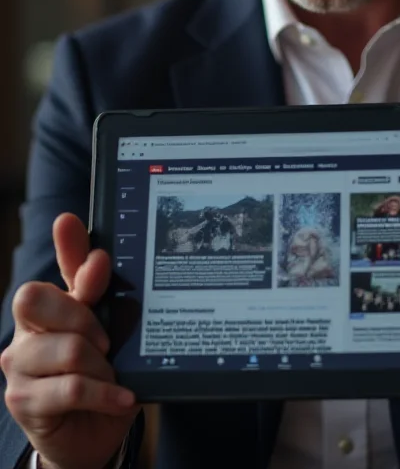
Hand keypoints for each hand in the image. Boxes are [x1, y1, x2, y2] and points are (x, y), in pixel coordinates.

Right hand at [1, 214, 139, 468]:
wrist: (91, 431)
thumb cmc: (99, 372)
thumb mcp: (106, 331)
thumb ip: (98, 293)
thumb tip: (98, 254)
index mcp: (46, 306)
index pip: (54, 270)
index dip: (67, 249)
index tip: (73, 226)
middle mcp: (25, 331)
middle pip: (36, 299)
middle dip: (83, 317)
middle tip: (107, 342)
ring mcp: (18, 366)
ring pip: (67, 348)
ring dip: (101, 366)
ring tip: (112, 375)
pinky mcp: (23, 400)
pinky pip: (73, 387)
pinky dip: (106, 393)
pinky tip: (123, 397)